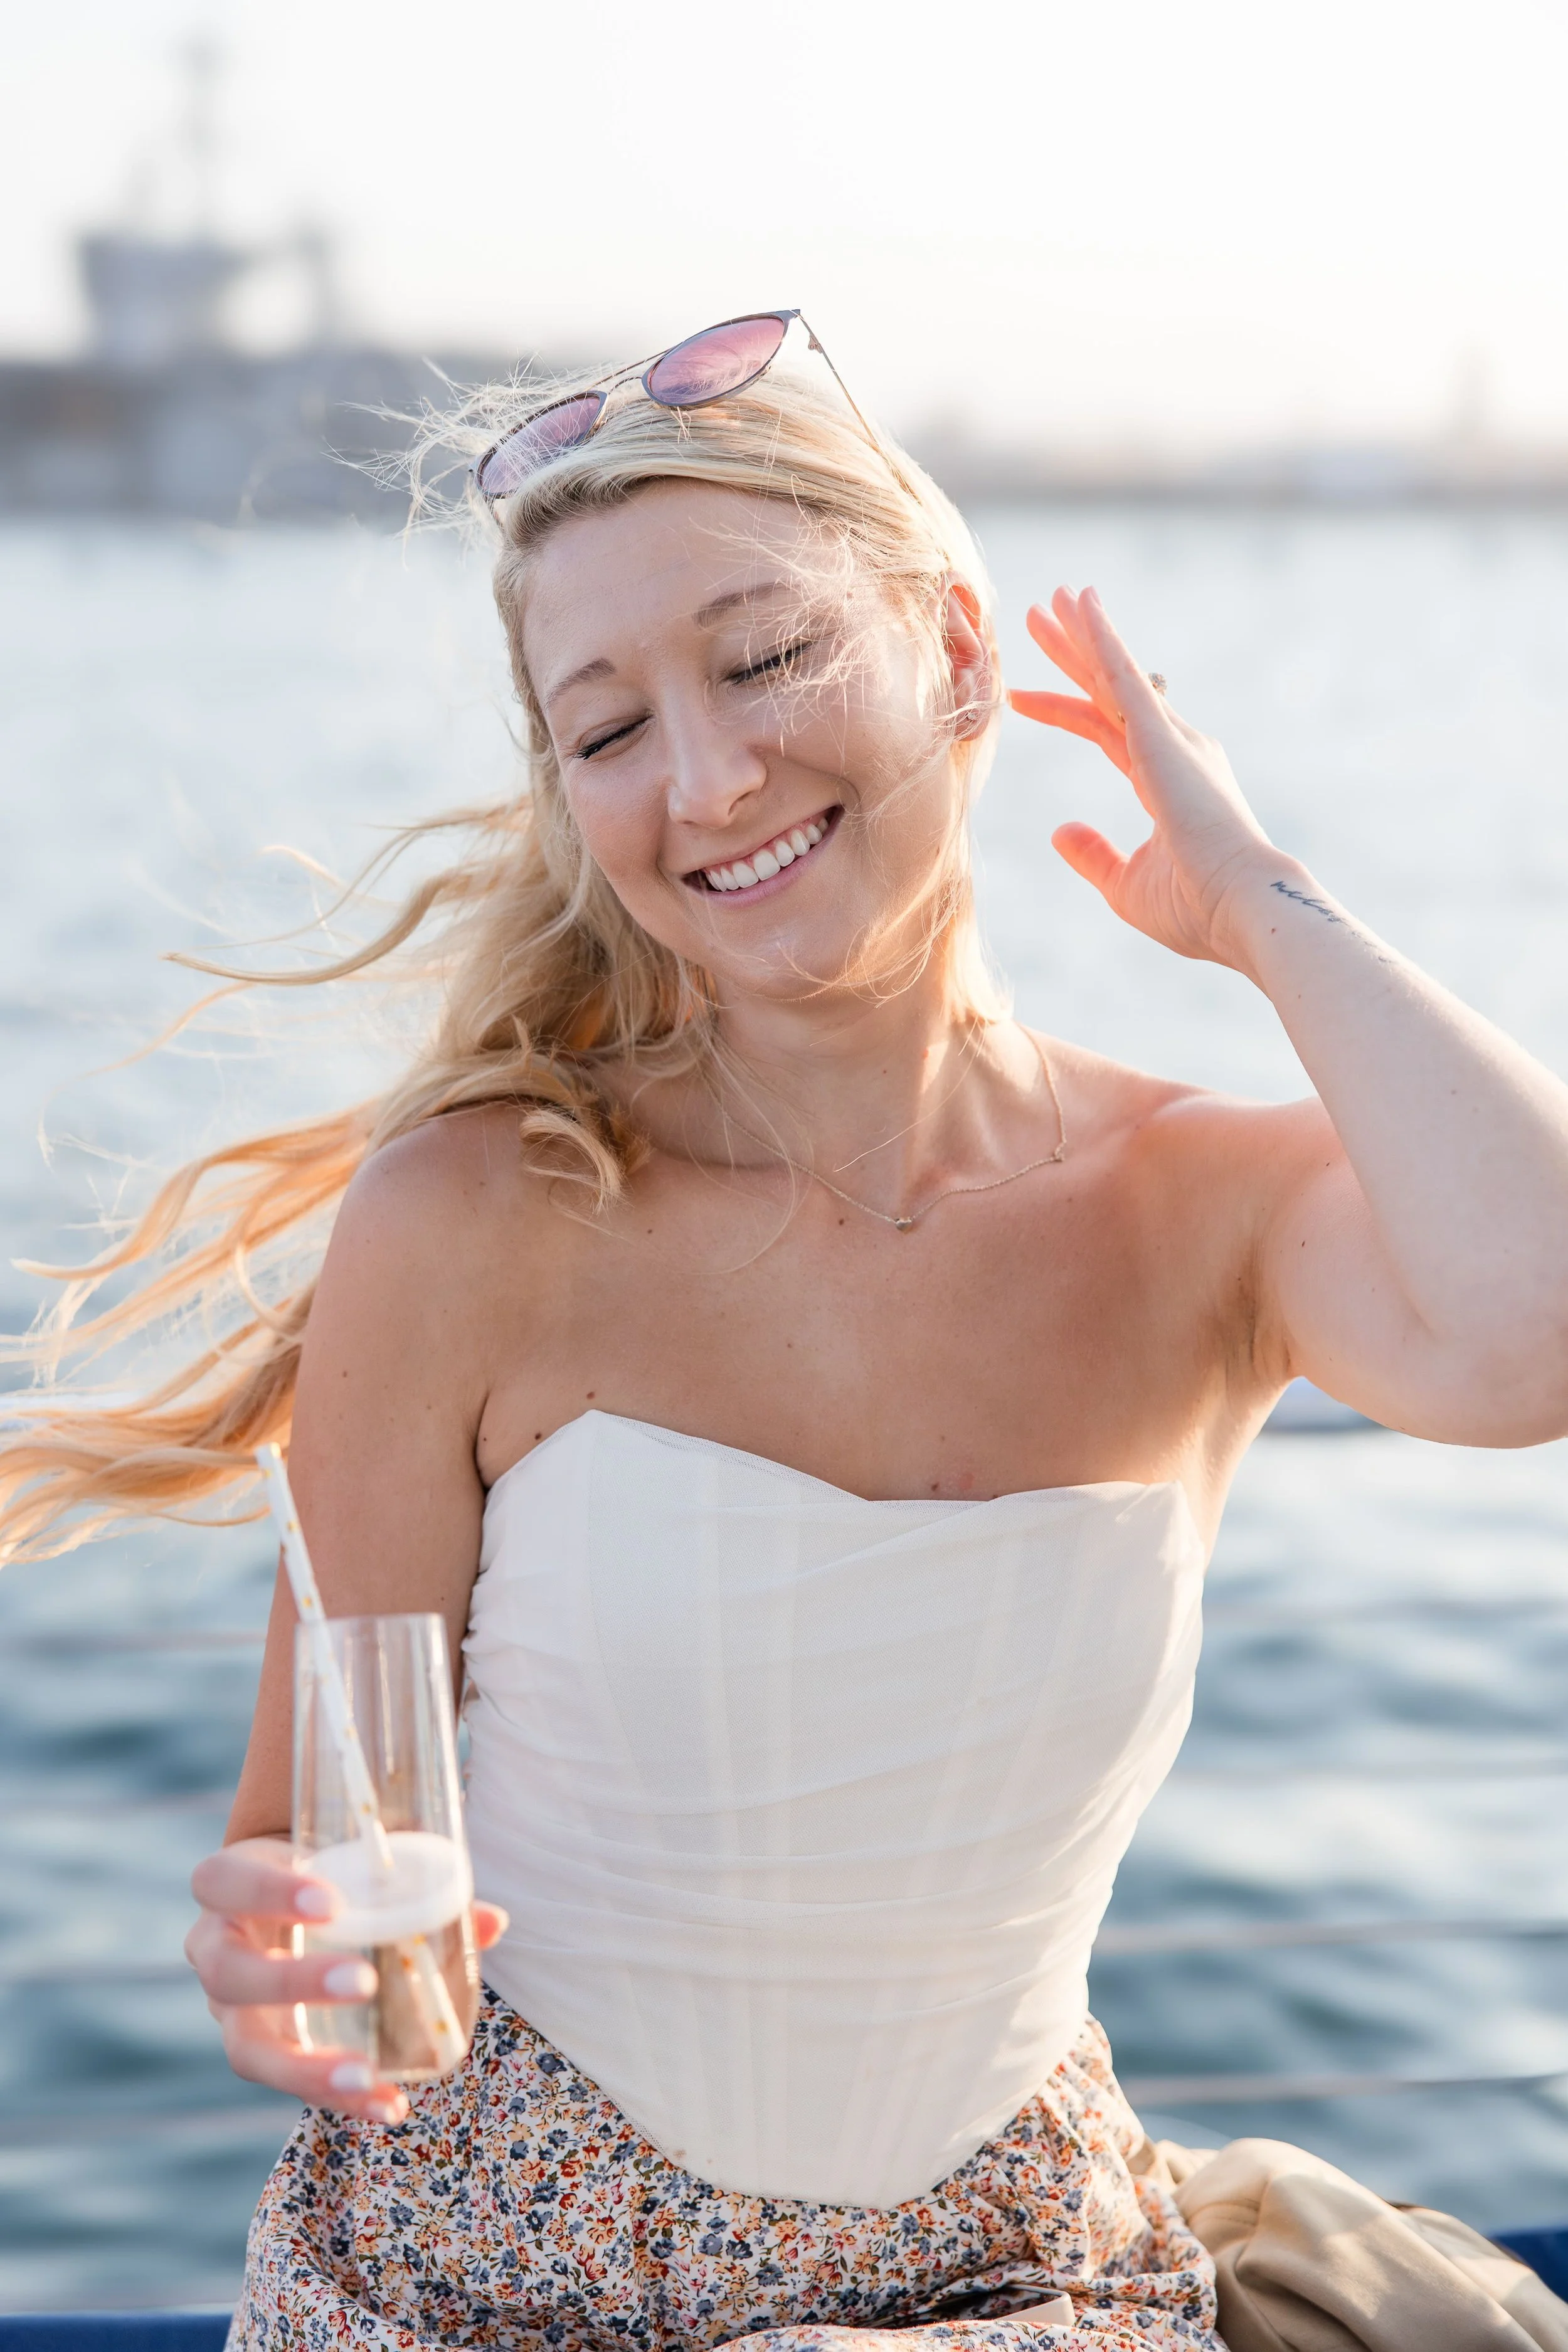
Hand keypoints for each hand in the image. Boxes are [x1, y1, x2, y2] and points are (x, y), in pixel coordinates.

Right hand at [186, 1835, 508, 2124]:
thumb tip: (492, 1923)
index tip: (333, 1903)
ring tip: (364, 2076)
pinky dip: (338, 2099)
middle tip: (361, 1982)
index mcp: (230, 1884)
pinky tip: (387, 2106)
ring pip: (247, 2047)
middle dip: (290, 1982)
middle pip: (226, 1973)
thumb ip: (417, 1880)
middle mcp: (217, 1948)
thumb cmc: (326, 1869)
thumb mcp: (354, 1860)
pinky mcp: (262, 2049)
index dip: (268, 1891)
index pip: (224, 1881)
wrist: (284, 1897)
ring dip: (306, 2066)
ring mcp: (232, 2009)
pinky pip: (290, 2083)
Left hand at [1009, 585, 1274, 969]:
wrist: (1241, 907)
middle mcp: (1174, 749)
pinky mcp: (1161, 737)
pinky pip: (1123, 676)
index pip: (1106, 731)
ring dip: (1080, 635)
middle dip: (1074, 653)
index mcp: (1167, 780)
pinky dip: (1101, 639)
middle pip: (1109, 689)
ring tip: (1048, 602)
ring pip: (1113, 674)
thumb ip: (1094, 854)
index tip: (1023, 697)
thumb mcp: (1127, 884)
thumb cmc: (1196, 908)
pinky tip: (1081, 607)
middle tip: (1041, 616)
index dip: (1065, 711)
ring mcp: (1171, 739)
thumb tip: (1059, 831)